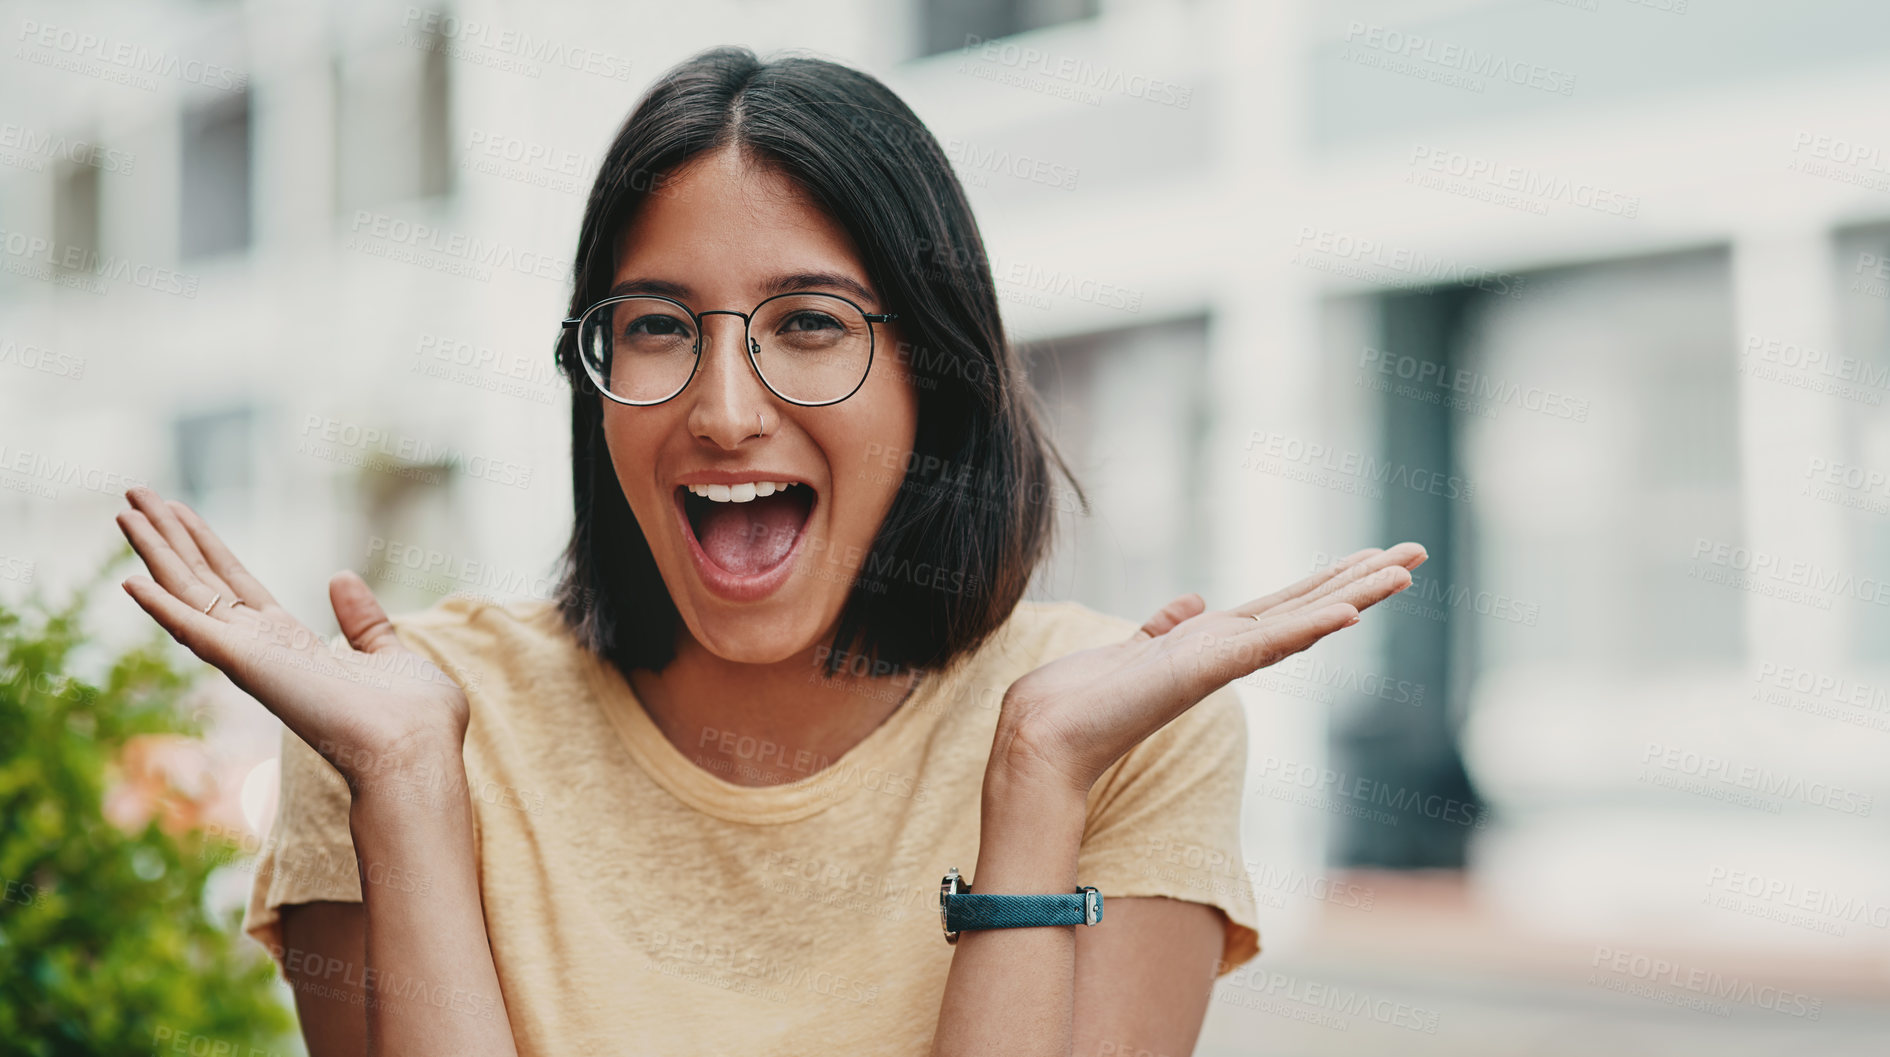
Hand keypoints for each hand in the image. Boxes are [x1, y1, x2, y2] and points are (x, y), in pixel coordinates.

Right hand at [114, 486, 468, 792]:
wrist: (415, 749)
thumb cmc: (412, 717)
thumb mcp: (388, 652)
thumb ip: (361, 619)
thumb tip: (341, 577)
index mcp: (293, 647)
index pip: (237, 587)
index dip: (207, 548)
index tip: (180, 513)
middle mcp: (263, 650)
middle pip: (202, 581)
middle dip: (169, 538)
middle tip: (135, 493)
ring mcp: (252, 658)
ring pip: (190, 594)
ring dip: (156, 552)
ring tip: (125, 507)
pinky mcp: (249, 665)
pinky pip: (195, 631)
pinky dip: (162, 608)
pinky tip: (130, 580)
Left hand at [993, 543, 1426, 793]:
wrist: (1049, 733)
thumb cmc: (1087, 699)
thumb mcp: (1135, 646)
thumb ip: (1165, 626)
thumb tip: (1191, 603)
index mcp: (1214, 644)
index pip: (1285, 605)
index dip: (1329, 581)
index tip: (1372, 557)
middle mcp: (1226, 653)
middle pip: (1308, 607)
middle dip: (1362, 581)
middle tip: (1417, 554)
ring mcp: (1219, 664)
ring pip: (1301, 622)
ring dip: (1354, 596)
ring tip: (1403, 572)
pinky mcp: (1202, 672)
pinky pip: (1265, 645)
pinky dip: (1306, 627)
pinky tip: (1346, 611)